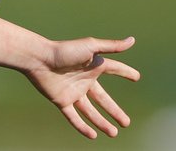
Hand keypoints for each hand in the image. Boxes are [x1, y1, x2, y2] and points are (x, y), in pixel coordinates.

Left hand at [24, 36, 139, 138]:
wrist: (39, 59)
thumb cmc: (65, 50)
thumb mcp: (91, 46)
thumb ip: (112, 46)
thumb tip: (132, 40)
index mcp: (93, 67)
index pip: (114, 70)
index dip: (125, 72)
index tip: (136, 77)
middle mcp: (84, 80)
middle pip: (103, 99)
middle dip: (114, 111)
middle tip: (126, 123)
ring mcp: (73, 92)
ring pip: (90, 111)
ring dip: (101, 122)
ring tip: (114, 133)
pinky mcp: (61, 100)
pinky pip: (73, 117)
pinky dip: (82, 126)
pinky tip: (93, 136)